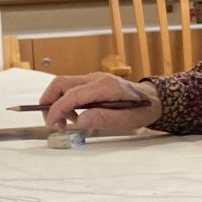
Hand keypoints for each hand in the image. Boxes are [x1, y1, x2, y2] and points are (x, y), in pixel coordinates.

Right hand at [38, 72, 161, 132]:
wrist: (152, 99)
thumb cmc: (141, 110)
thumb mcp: (125, 120)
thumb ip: (102, 118)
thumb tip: (79, 120)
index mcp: (104, 86)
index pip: (72, 94)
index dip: (57, 109)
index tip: (50, 123)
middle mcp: (96, 78)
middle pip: (61, 83)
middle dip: (49, 101)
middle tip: (50, 121)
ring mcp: (92, 78)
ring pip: (63, 85)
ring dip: (57, 103)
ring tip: (66, 123)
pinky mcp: (91, 83)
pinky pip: (71, 89)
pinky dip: (66, 102)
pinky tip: (75, 116)